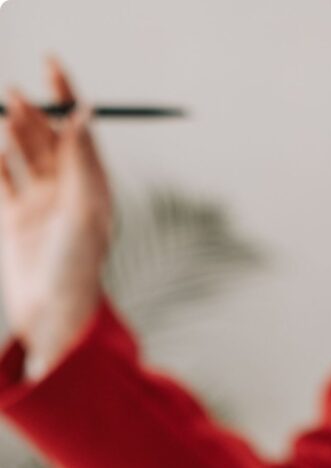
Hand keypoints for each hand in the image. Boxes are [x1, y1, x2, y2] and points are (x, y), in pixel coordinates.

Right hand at [0, 54, 113, 370]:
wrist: (52, 314)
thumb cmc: (78, 265)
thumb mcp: (85, 210)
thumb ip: (82, 162)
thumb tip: (85, 113)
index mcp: (93, 187)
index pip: (80, 131)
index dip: (67, 95)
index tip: (52, 62)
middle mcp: (68, 193)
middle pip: (48, 137)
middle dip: (34, 112)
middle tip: (18, 98)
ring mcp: (39, 204)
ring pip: (22, 152)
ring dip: (13, 129)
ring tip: (5, 118)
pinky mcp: (12, 219)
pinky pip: (0, 177)